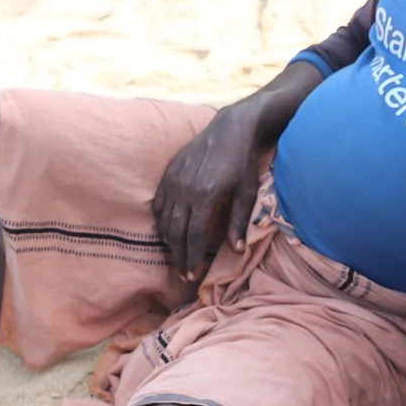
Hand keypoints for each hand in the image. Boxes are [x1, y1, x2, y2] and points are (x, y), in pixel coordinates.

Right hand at [151, 103, 262, 279]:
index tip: (193, 275)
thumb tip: (236, 251)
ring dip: (169, 242)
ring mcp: (173, 180)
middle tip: (184, 274)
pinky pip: (158, 204)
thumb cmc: (242, 163)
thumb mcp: (246, 193)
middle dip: (179, 256)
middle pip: (176, 232)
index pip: (193, 236)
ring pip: (164, 220)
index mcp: (205, 196)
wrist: (230, 129)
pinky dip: (161, 221)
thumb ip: (238, 222)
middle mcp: (184, 190)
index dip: (192, 258)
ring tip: (177, 256)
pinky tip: (168, 232)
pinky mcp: (168, 173)